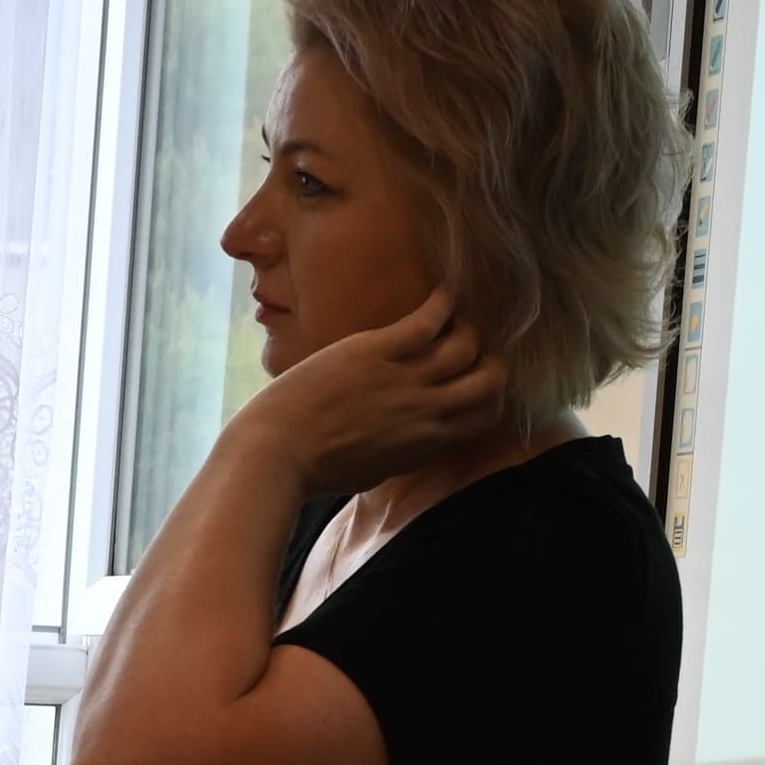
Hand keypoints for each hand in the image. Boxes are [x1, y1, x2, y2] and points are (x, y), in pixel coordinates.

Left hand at [226, 289, 509, 496]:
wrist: (274, 455)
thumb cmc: (315, 468)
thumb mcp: (372, 471)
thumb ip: (402, 453)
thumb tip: (415, 442)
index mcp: (424, 443)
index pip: (484, 416)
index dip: (489, 395)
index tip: (474, 381)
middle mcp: (424, 412)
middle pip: (489, 379)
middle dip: (488, 360)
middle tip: (469, 348)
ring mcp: (403, 380)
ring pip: (465, 344)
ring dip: (464, 327)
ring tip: (452, 318)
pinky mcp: (376, 352)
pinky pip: (428, 320)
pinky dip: (441, 302)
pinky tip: (440, 292)